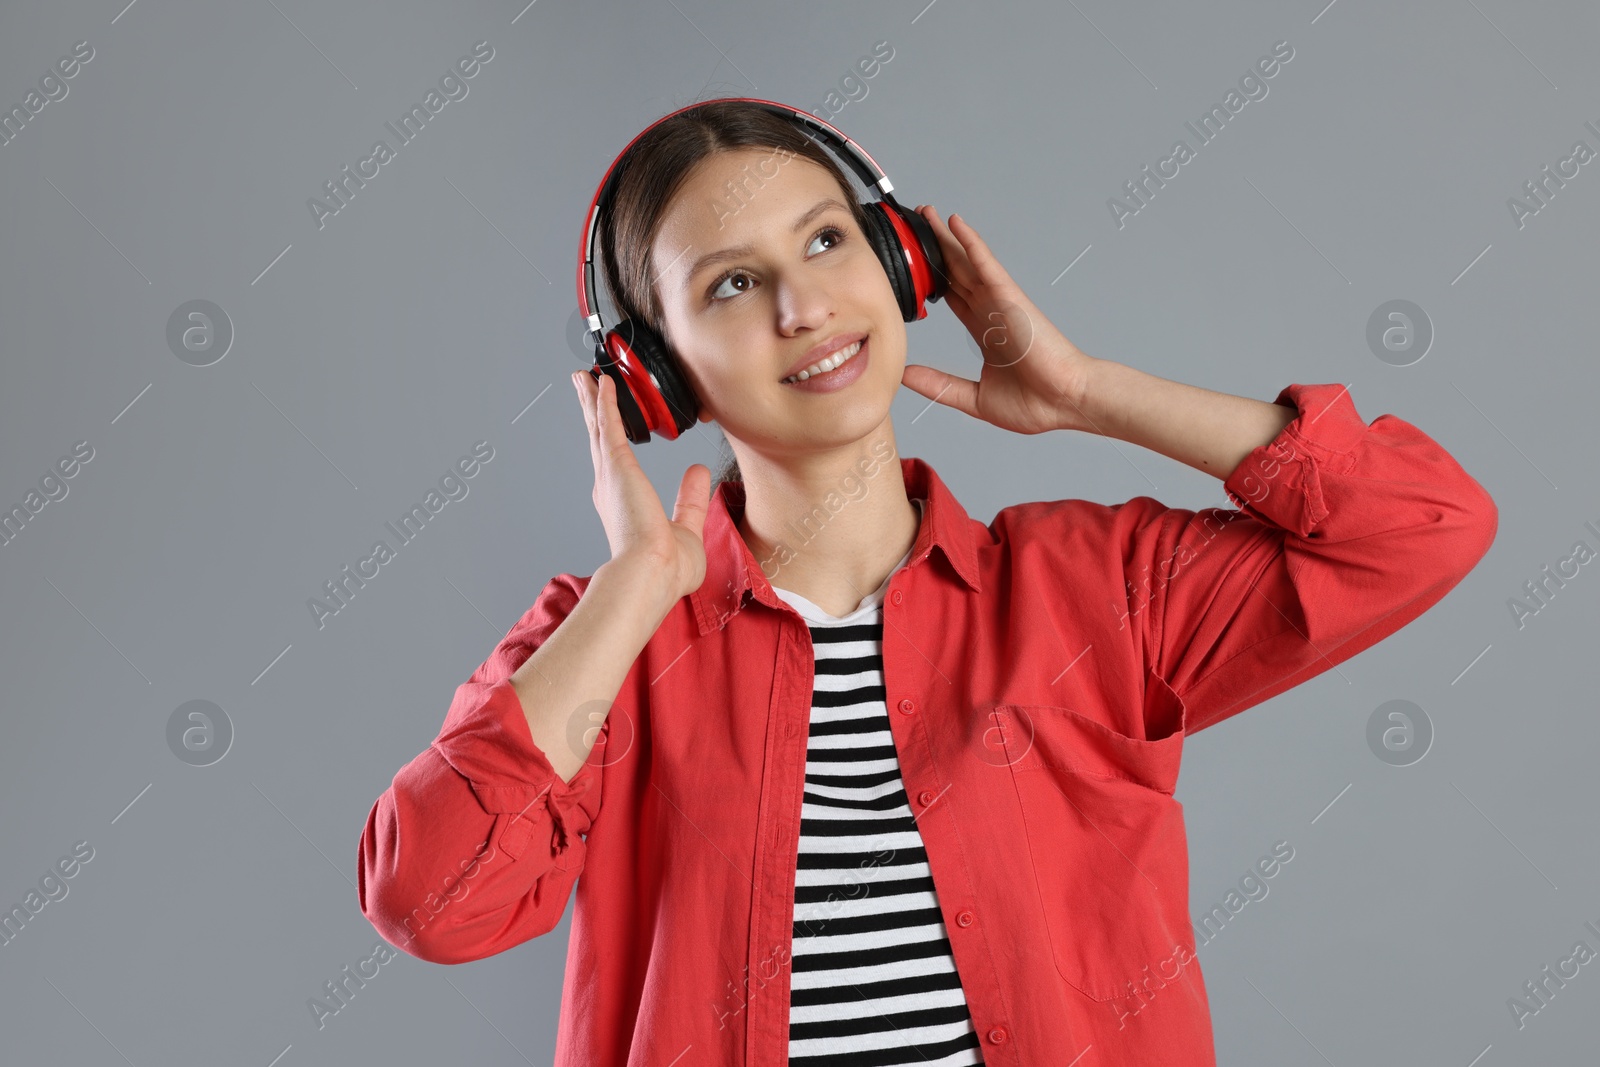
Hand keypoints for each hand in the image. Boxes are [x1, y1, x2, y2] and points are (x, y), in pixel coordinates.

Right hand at [572, 370, 710, 602]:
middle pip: (598, 439)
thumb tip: (699, 473)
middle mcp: (611, 488)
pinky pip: (608, 424)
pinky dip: (605, 401)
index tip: (608, 426)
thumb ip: (691, 500)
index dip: (610, 442)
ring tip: (584, 378)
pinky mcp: (617, 464)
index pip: (617, 465)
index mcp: (624, 506)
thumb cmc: (667, 568)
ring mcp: (611, 475)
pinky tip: (604, 382)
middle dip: (592, 412)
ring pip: (598, 427)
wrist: (653, 572)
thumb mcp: (687, 528)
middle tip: (585, 389)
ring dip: (592, 399)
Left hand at [900, 205, 1100, 435]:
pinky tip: (954, 222)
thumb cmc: (1035, 404)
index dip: (931, 280)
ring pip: (965, 261)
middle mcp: (991, 311)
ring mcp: (1000, 302)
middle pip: (955, 272)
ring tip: (925, 212)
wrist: (1065, 402)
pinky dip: (970, 242)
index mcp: (984, 332)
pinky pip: (985, 264)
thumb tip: (904, 376)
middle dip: (934, 249)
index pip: (951, 298)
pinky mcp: (1009, 297)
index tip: (911, 266)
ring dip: (946, 236)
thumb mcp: (973, 397)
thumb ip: (939, 385)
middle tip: (912, 226)